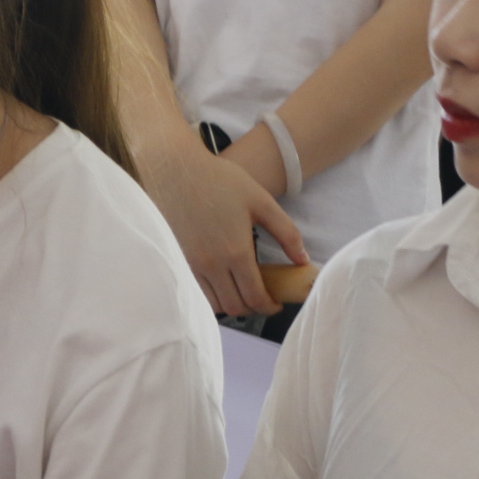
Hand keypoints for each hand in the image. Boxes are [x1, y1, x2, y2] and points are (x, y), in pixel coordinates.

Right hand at [143, 142, 305, 318]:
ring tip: (241, 290)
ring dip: (231, 304)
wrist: (175, 169)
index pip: (255, 298)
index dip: (269, 307)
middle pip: (235, 307)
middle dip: (252, 308)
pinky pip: (197, 291)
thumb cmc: (220, 181)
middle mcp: (211, 264)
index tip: (277, 303)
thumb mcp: (262, 201)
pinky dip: (212, 295)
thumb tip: (303, 260)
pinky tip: (221, 281)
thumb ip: (287, 233)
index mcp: (236, 252)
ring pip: (213, 304)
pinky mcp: (179, 259)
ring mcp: (191, 264)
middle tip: (263, 298)